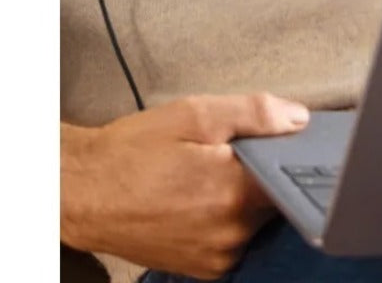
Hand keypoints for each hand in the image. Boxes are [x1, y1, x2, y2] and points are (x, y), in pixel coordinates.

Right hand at [61, 92, 310, 279]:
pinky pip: (235, 240)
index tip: (294, 143)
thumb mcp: (194, 114)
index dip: (297, 158)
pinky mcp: (203, 270)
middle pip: (276, 200)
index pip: (292, 179)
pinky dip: (230, 217)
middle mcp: (230, 235)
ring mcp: (217, 258)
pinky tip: (204, 197)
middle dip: (266, 174)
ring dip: (247, 197)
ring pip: (257, 221)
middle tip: (240, 151)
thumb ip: (254, 113)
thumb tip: (299, 119)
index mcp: (233, 193)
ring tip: (214, 173)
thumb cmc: (133, 151)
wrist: (83, 192)